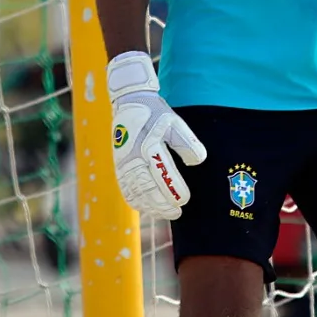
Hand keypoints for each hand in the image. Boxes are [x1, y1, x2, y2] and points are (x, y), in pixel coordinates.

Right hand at [107, 51, 206, 219]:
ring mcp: (123, 163)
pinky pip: (126, 188)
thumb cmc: (156, 113)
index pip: (162, 174)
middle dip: (163, 204)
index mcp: (148, 145)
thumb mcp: (175, 122)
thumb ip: (187, 142)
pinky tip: (148, 208)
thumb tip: (197, 161)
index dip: (174, 190)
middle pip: (147, 188)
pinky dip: (137, 201)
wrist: (129, 102)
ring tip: (166, 213)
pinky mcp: (119, 166)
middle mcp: (133, 156)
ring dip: (151, 206)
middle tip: (177, 212)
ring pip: (136, 192)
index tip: (185, 199)